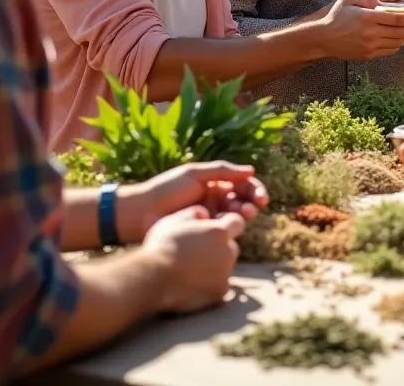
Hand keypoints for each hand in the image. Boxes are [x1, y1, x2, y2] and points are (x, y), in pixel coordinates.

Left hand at [117, 162, 266, 243]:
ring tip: (244, 216)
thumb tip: (251, 170)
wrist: (142, 213)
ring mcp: (210, 217)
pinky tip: (230, 227)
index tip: (261, 197)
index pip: (242, 184)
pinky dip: (231, 228)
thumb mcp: (195, 174)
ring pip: (236, 216)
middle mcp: (215, 199)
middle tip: (252, 209)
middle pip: (243, 200)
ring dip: (245, 215)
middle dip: (252, 203)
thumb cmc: (167, 189)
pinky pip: (223, 230)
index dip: (254, 189)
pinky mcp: (203, 233)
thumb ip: (223, 170)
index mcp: (214, 182)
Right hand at [141, 208, 243, 313]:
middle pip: (231, 246)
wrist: (153, 278)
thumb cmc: (163, 245)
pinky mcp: (219, 293)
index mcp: (220, 232)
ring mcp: (225, 274)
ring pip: (225, 266)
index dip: (226, 224)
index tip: (211, 228)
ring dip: (215, 265)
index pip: (237, 222)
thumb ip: (196, 212)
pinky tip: (191, 282)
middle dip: (219, 247)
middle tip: (197, 251)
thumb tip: (206, 216)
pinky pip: (219, 285)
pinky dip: (210, 284)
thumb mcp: (176, 219)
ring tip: (190, 268)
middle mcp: (228, 252)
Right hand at [320, 0, 403, 61]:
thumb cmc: (336, 16)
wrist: (323, 39)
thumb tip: (381, 3)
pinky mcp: (368, 55)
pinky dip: (397, 45)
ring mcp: (370, 46)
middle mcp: (372, 34)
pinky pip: (389, 51)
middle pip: (401, 32)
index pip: (398, 18)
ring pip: (397, 43)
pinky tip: (399, 39)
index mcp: (368, 18)